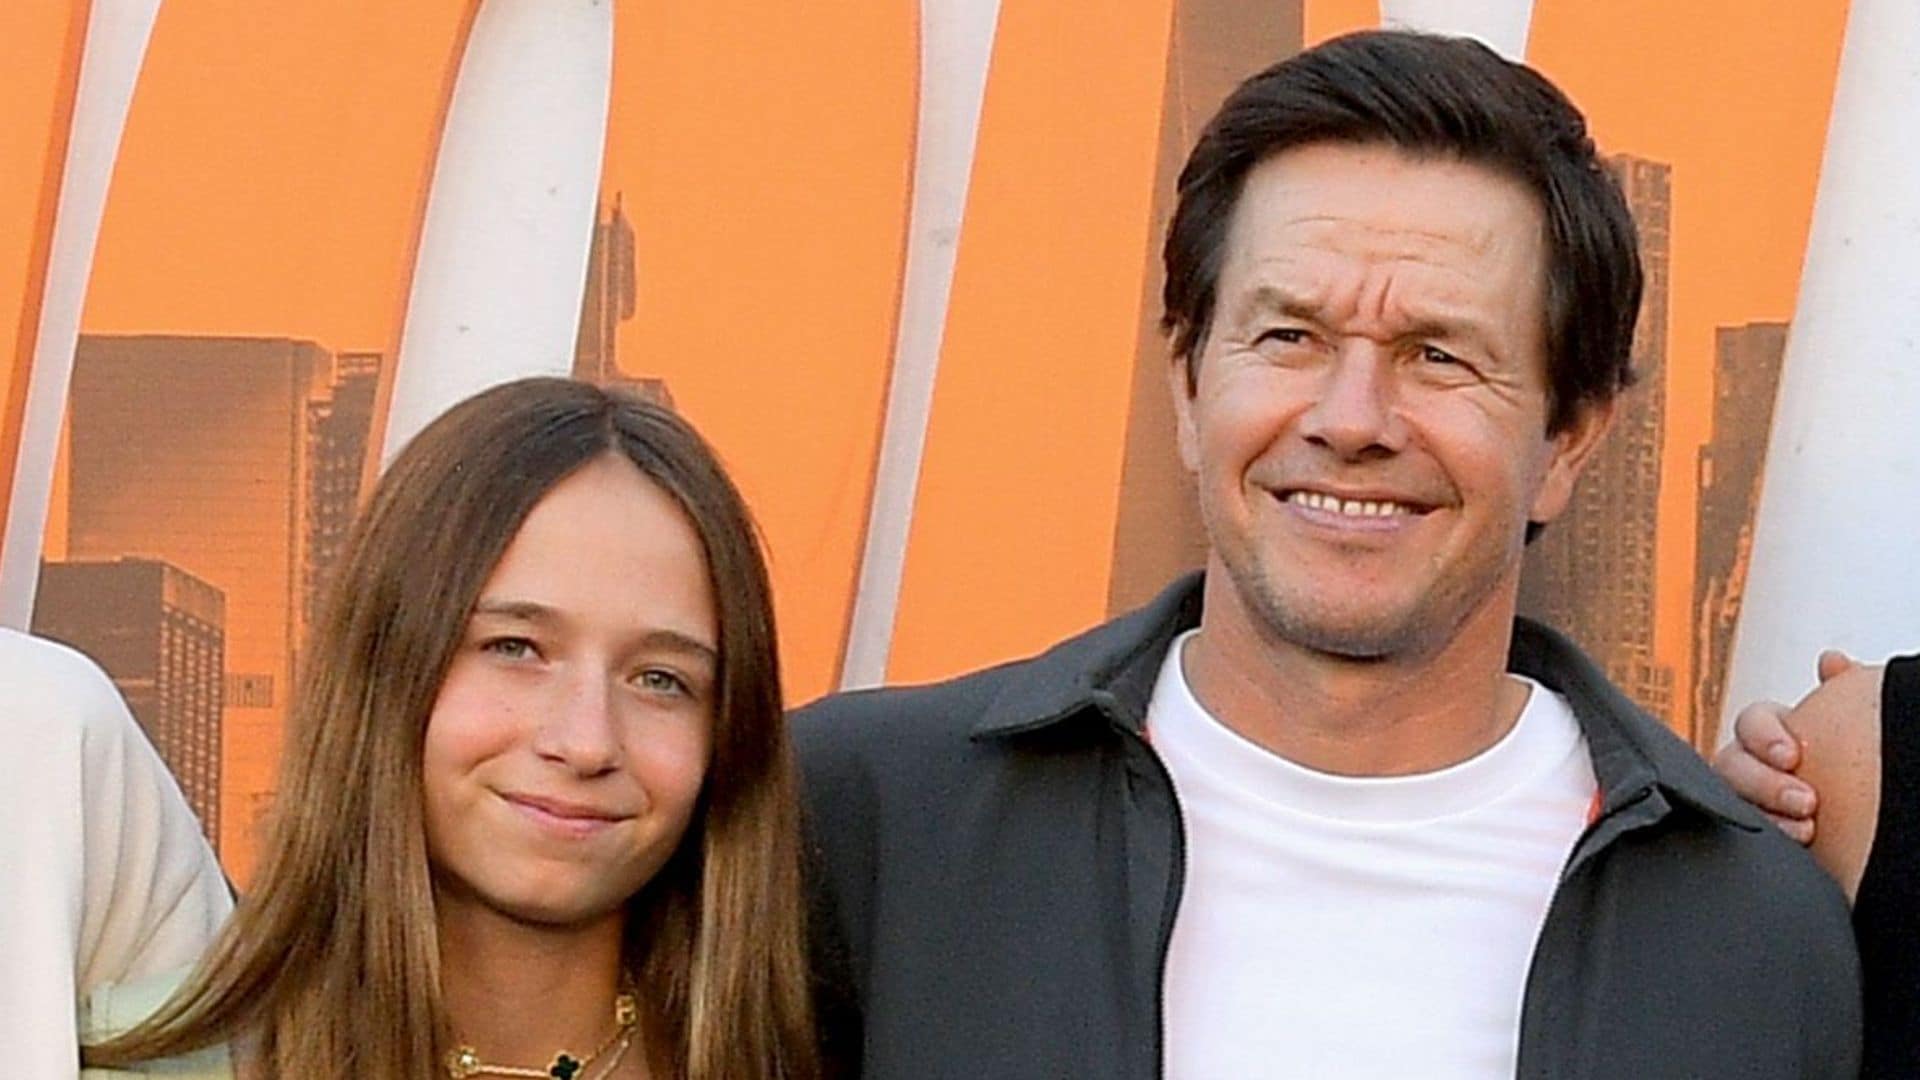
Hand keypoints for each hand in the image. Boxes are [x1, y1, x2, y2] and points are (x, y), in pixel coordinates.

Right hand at [1710, 650, 1858, 845]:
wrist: (1871, 819)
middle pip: (1731, 763)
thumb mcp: (1855, 721)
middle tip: (1805, 801)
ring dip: (1765, 813)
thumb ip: (1842, 692)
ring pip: (1732, 800)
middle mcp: (1758, 765)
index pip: (1752, 722)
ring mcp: (1756, 801)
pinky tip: (1797, 843)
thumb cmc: (1862, 764)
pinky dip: (1770, 839)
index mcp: (1776, 732)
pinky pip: (1744, 835)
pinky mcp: (1763, 835)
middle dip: (1763, 782)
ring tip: (1805, 829)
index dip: (1764, 736)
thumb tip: (1831, 660)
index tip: (1791, 756)